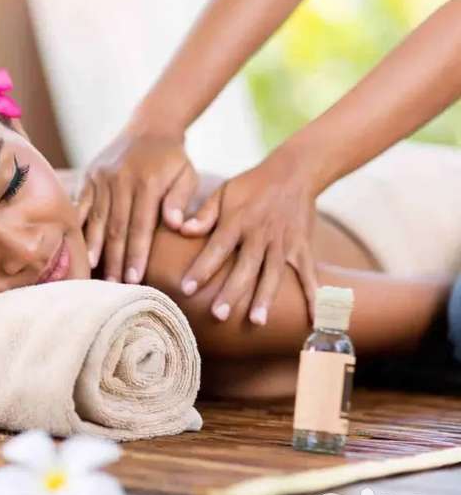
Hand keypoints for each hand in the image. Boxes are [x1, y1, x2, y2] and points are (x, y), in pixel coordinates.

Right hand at [75, 124, 198, 282]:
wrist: (150, 126)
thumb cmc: (173, 159)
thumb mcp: (187, 174)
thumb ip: (181, 200)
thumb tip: (177, 225)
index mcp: (147, 182)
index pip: (141, 226)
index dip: (137, 254)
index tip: (135, 280)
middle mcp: (120, 180)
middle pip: (115, 228)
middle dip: (115, 260)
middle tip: (113, 287)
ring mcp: (101, 178)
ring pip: (95, 220)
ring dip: (93, 249)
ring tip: (93, 274)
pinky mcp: (89, 177)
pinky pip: (80, 206)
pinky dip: (77, 228)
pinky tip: (75, 248)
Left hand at [178, 147, 317, 324]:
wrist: (294, 172)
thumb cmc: (251, 186)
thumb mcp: (224, 193)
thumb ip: (204, 215)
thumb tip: (181, 230)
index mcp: (238, 220)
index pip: (217, 247)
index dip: (202, 268)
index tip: (186, 288)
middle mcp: (261, 233)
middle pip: (245, 266)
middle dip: (232, 291)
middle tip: (218, 315)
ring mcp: (284, 242)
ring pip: (274, 273)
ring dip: (265, 297)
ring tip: (256, 321)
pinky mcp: (303, 247)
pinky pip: (308, 274)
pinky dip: (312, 296)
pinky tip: (313, 320)